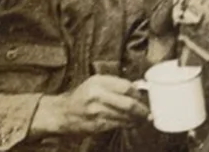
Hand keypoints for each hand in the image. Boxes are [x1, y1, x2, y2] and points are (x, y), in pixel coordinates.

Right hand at [30, 75, 149, 136]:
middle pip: (128, 103)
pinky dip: (128, 125)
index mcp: (98, 82)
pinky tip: (132, 123)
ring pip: (125, 117)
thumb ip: (114, 84)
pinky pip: (118, 125)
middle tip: (147, 112)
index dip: (138, 94)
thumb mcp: (95, 83)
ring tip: (142, 118)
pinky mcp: (97, 125)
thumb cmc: (81, 96)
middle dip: (141, 109)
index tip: (143, 97)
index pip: (126, 87)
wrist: (61, 113)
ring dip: (137, 119)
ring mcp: (97, 112)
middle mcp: (97, 95)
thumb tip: (137, 89)